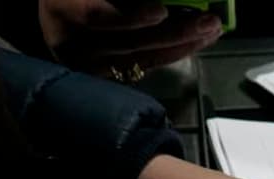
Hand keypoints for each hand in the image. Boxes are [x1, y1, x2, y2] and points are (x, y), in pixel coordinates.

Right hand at [39, 0, 222, 76]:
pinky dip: (176, 53)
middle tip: (208, 20)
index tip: (161, 10)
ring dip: (184, 44)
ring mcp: (90, 65)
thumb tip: (166, 4)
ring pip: (143, 58)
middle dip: (175, 32)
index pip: (94, 16)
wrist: (62, 17)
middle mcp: (72, 43)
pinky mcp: (107, 76)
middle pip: (129, 42)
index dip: (131, 16)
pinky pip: (147, 66)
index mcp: (61, 9)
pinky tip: (200, 41)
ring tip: (212, 29)